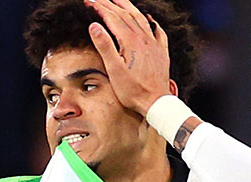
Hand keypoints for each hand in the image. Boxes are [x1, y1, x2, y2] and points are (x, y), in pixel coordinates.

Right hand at [84, 0, 174, 115]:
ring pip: (141, 19)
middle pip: (126, 14)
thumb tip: (94, 26)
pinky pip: (157, 31)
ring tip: (119, 0)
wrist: (156, 102)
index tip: (89, 1)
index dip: (100, 7)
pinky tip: (149, 19)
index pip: (113, 18)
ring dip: (129, 7)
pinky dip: (151, 22)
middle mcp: (144, 39)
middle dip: (111, 3)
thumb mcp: (114, 70)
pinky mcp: (161, 52)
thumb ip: (105, 46)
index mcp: (130, 42)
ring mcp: (154, 44)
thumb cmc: (133, 91)